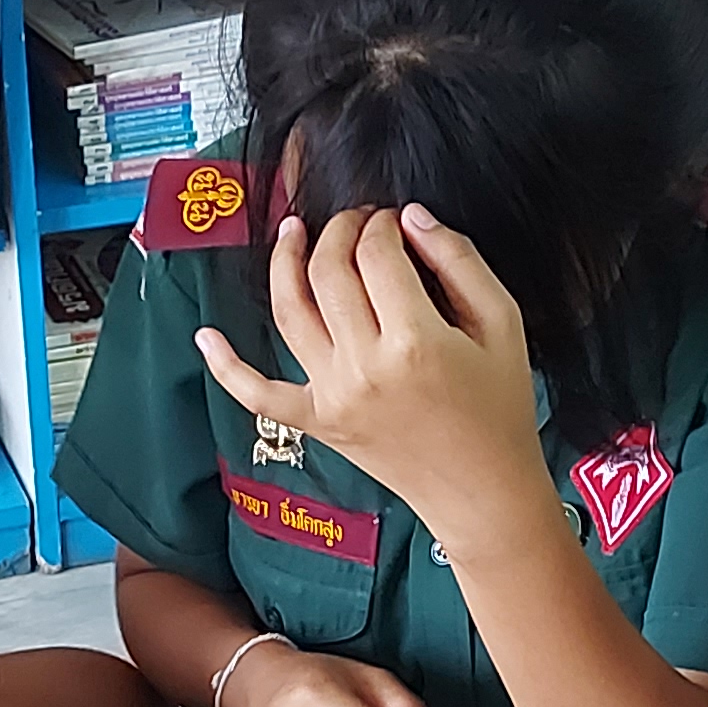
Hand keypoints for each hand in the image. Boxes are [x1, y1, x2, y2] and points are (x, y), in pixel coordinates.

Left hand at [195, 207, 550, 552]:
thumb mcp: (502, 323)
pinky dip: (226, 366)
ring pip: (289, 312)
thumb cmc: (499, 406)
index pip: (377, 253)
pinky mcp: (317, 422)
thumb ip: (459, 260)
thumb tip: (411, 217)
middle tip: (358, 221)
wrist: (482, 490)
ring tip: (292, 232)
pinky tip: (205, 335)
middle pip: (329, 272)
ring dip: (284, 263)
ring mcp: (333, 396)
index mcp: (416, 341)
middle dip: (341, 231)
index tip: (395, 221)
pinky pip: (258, 393)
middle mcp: (364, 367)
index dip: (382, 223)